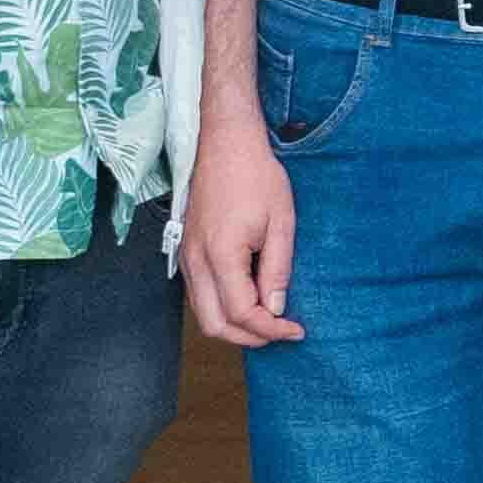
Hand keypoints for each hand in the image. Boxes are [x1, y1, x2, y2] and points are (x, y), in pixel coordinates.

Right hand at [181, 100, 301, 349]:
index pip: (241, 313)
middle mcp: (195, 261)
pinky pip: (198, 294)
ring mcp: (186, 257)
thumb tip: (275, 309)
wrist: (223, 145)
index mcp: (220, 255)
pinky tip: (248, 298)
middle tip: (280, 332)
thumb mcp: (281, 223)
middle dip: (248, 337)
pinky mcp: (185, 251)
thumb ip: (277, 270)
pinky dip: (221, 307)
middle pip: (214, 324)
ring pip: (202, 312)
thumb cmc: (257, 177)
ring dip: (233, 325)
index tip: (296, 330)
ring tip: (268, 318)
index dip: (270, 329)